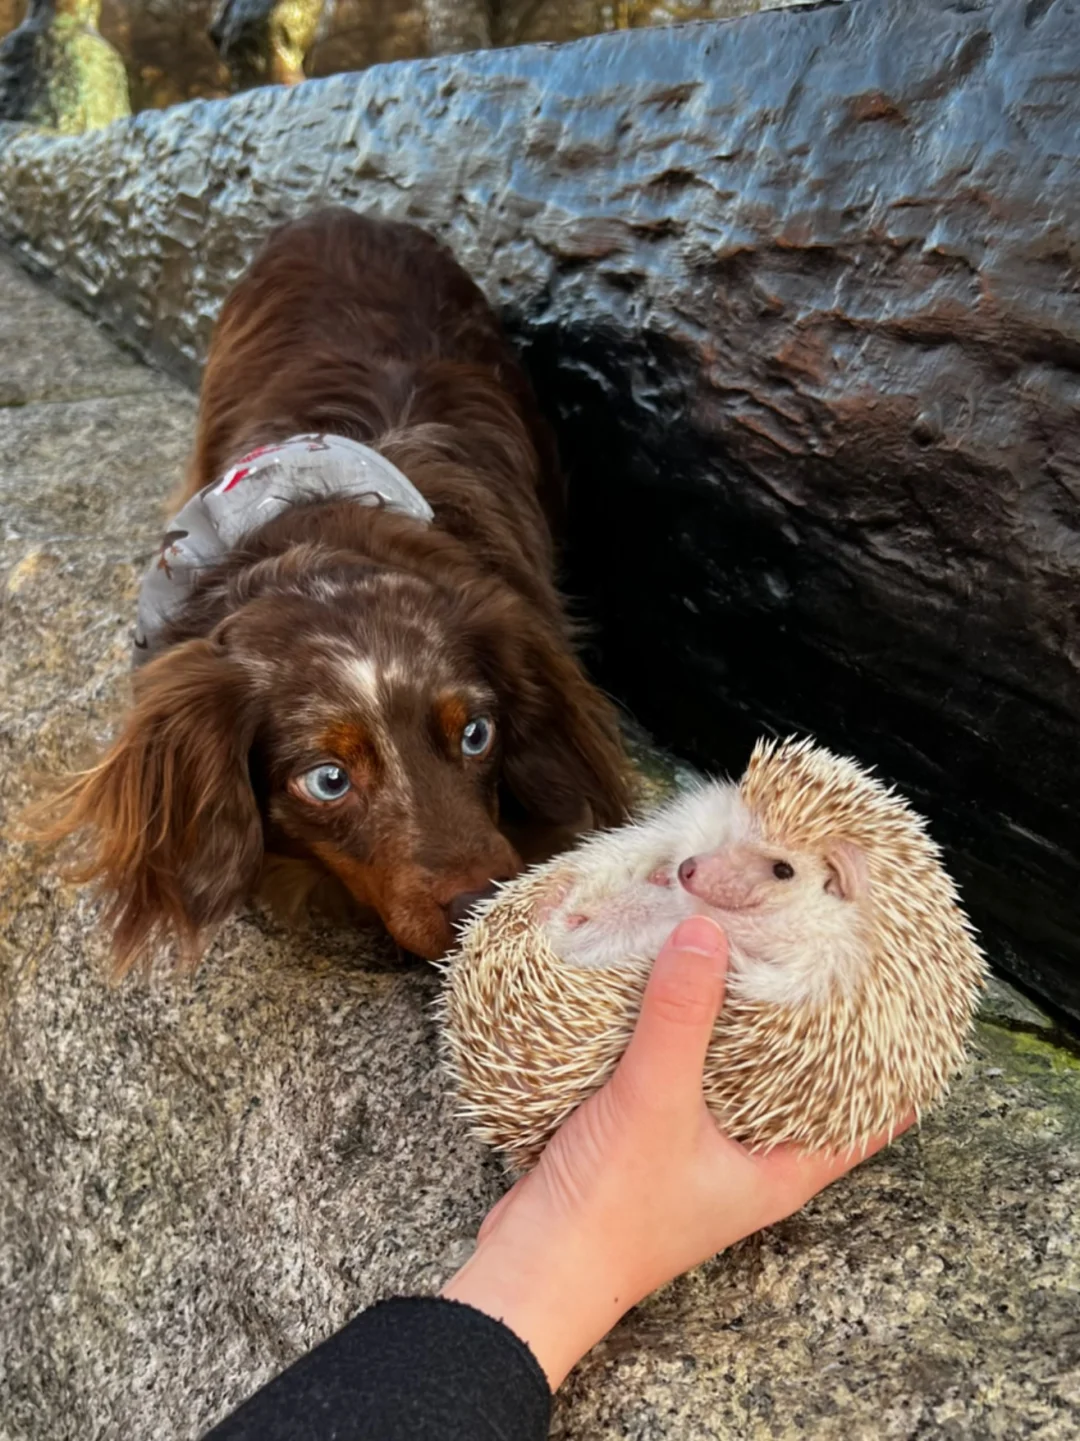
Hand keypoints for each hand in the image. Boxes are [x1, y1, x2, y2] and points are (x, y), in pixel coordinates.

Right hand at [442, 916, 909, 1387]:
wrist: (535, 1264)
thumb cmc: (611, 1212)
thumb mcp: (655, 1101)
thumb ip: (679, 1018)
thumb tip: (707, 932)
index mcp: (777, 1174)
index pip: (863, 1124)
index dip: (891, 1073)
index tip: (907, 1014)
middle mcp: (747, 1164)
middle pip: (801, 1092)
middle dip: (813, 1034)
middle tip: (827, 963)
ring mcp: (698, 1153)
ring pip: (740, 1081)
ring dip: (745, 1030)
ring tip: (756, 961)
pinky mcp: (650, 1139)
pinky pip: (687, 1076)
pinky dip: (688, 1036)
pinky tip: (677, 995)